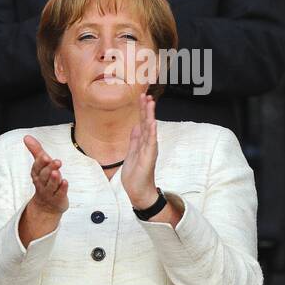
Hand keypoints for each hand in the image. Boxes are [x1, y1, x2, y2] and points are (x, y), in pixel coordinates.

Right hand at [23, 135, 68, 216]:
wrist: (47, 205)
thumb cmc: (45, 180)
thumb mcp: (40, 165)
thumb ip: (36, 150)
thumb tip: (26, 136)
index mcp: (37, 174)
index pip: (37, 168)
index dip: (40, 162)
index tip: (44, 156)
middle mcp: (41, 183)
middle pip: (44, 176)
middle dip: (49, 168)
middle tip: (56, 161)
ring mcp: (49, 192)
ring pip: (51, 186)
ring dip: (54, 179)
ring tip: (57, 172)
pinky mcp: (58, 199)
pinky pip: (59, 194)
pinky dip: (62, 188)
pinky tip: (65, 182)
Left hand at [120, 93, 159, 208]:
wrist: (138, 190)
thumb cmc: (135, 174)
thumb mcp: (132, 152)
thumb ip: (134, 139)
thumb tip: (135, 126)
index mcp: (142, 141)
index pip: (142, 122)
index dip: (141, 109)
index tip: (141, 96)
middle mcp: (148, 143)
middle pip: (146, 122)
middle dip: (146, 108)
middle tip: (146, 94)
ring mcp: (149, 149)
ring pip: (150, 128)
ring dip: (150, 115)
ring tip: (150, 103)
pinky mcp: (149, 156)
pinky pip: (151, 141)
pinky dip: (152, 131)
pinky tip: (153, 122)